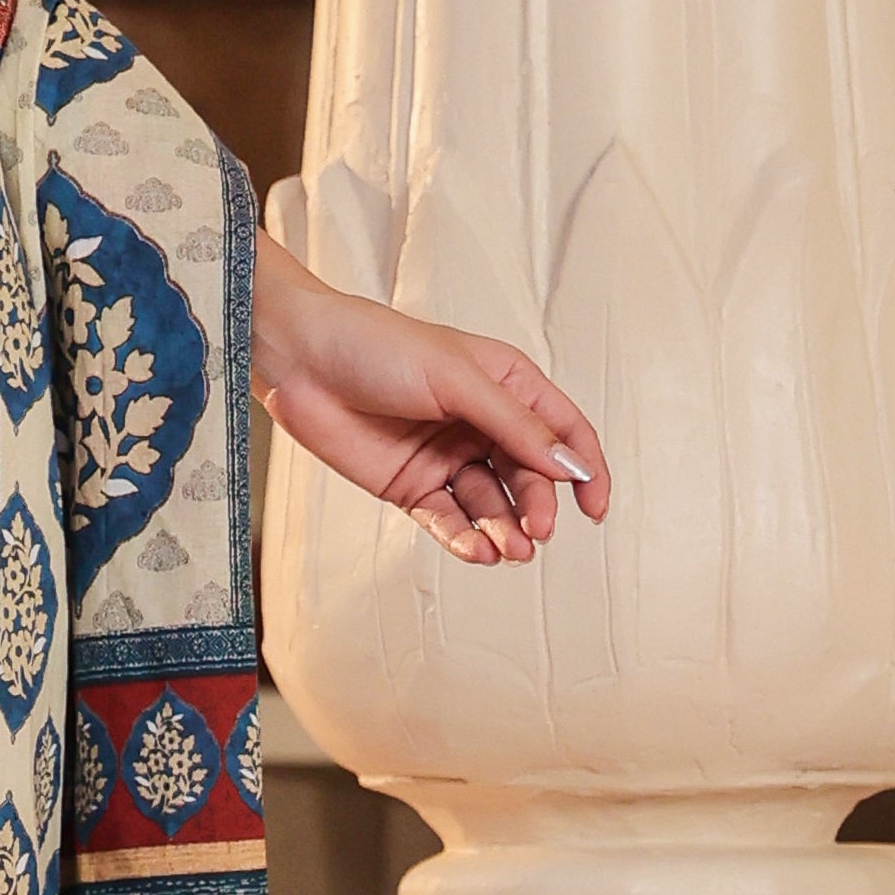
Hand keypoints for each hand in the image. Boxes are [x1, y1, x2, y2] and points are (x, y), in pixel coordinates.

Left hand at [250, 249, 610, 567]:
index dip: (585, 469)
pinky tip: (478, 549)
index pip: (562, 431)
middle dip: (537, 505)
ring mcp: (446, 457)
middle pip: (529, 475)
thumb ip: (514, 424)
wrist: (300, 359)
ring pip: (491, 503)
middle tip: (537, 528)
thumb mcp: (456, 377)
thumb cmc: (376, 345)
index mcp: (504, 384)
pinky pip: (449, 520)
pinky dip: (466, 538)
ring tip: (511, 548)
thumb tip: (567, 465)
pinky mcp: (411, 486)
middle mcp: (480, 422)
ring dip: (505, 529)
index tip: (595, 506)